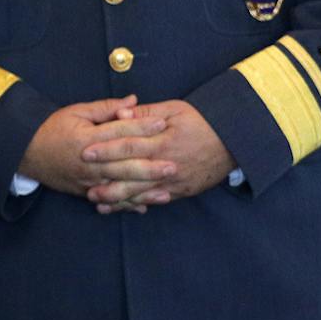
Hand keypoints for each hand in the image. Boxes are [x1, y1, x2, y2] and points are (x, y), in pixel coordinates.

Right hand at [18, 96, 170, 200]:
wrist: (24, 152)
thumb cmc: (52, 128)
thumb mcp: (75, 112)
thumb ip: (106, 108)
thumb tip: (133, 101)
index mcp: (86, 137)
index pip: (119, 131)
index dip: (142, 126)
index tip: (163, 123)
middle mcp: (88, 161)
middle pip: (123, 164)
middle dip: (150, 166)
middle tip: (174, 165)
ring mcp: (86, 179)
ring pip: (119, 187)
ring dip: (143, 190)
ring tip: (166, 191)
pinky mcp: (84, 191)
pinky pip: (108, 200)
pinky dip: (126, 204)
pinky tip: (144, 207)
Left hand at [82, 99, 233, 211]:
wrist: (235, 139)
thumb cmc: (201, 120)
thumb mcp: (173, 110)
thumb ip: (144, 114)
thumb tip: (120, 112)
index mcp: (162, 141)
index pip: (128, 146)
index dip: (106, 150)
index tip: (85, 153)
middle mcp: (168, 163)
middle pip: (133, 175)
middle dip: (108, 182)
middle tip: (85, 187)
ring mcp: (176, 180)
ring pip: (144, 192)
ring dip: (120, 199)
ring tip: (98, 203)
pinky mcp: (183, 190)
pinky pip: (159, 199)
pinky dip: (141, 204)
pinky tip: (126, 209)